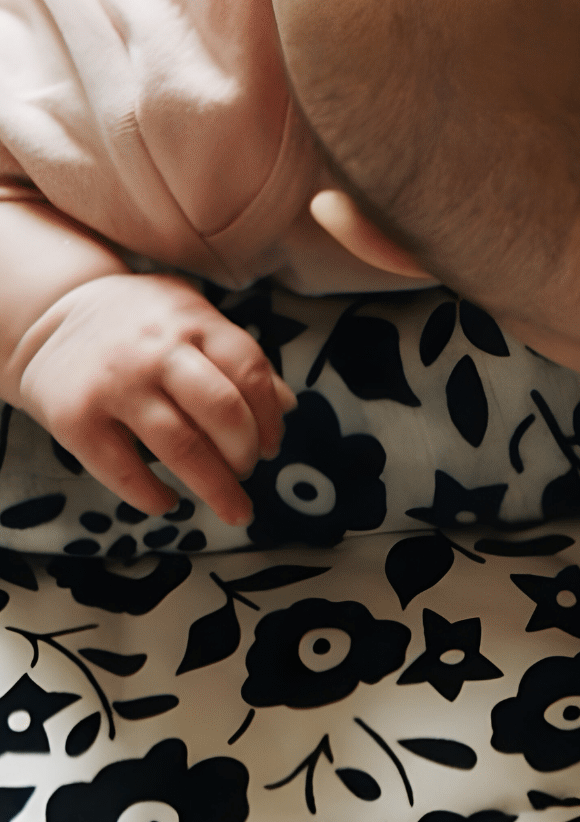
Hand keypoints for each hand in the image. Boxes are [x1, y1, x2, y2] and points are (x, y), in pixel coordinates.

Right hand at [7, 275, 295, 526]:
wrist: (50, 316)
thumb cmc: (141, 325)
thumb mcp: (193, 319)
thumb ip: (239, 358)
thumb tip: (288, 406)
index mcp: (195, 324)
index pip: (251, 373)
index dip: (270, 419)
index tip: (271, 447)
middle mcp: (157, 351)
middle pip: (223, 412)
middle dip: (246, 454)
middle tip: (248, 472)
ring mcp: (115, 385)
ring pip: (181, 446)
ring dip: (215, 486)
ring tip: (232, 505)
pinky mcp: (76, 418)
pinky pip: (123, 470)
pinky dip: (153, 497)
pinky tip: (168, 503)